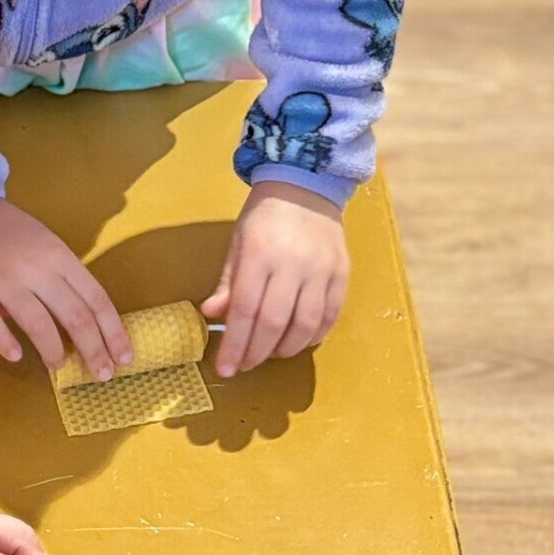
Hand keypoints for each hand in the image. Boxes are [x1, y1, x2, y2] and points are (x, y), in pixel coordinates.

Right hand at [0, 199, 131, 381]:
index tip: (124, 357)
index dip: (112, 331)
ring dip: (53, 351)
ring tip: (59, 366)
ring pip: (38, 324)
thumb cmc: (12, 235)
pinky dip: (5, 343)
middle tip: (102, 375)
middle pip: (74, 316)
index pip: (95, 299)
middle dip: (93, 349)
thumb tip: (84, 328)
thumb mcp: (49, 246)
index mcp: (59, 256)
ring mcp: (4, 282)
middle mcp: (36, 269)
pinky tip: (16, 355)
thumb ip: (65, 282)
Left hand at [202, 180, 348, 376]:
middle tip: (245, 366)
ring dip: (286, 348)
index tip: (226, 368)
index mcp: (260, 255)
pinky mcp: (342, 273)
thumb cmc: (265, 216)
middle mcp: (293, 264)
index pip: (246, 310)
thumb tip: (211, 314)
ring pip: (305, 325)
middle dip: (256, 353)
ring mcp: (321, 270)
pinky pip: (330, 316)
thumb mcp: (238, 243)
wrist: (306, 185)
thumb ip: (228, 282)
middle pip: (274, 323)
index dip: (236, 345)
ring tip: (270, 353)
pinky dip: (314, 336)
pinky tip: (299, 341)